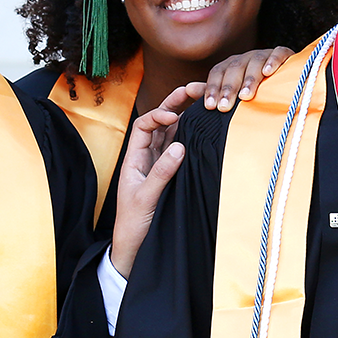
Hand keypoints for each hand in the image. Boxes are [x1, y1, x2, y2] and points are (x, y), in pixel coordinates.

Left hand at [111, 86, 193, 278]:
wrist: (133, 249)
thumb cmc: (133, 225)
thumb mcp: (146, 198)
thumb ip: (162, 173)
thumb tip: (180, 146)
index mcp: (134, 158)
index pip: (146, 125)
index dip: (159, 115)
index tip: (175, 116)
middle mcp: (147, 157)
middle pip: (161, 123)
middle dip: (175, 103)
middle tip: (194, 88)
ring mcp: (160, 165)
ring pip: (173, 133)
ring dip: (186, 116)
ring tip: (203, 99)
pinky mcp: (171, 174)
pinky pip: (181, 149)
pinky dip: (191, 136)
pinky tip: (203, 127)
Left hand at [192, 46, 295, 111]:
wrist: (286, 82)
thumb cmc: (255, 91)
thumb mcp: (233, 93)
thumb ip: (213, 91)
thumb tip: (188, 89)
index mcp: (231, 66)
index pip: (217, 73)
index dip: (213, 89)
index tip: (210, 107)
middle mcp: (245, 58)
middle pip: (234, 69)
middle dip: (229, 88)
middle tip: (225, 107)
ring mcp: (264, 54)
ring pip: (254, 62)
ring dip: (249, 79)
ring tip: (246, 96)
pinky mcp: (284, 54)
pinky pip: (277, 53)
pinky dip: (273, 61)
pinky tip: (269, 72)